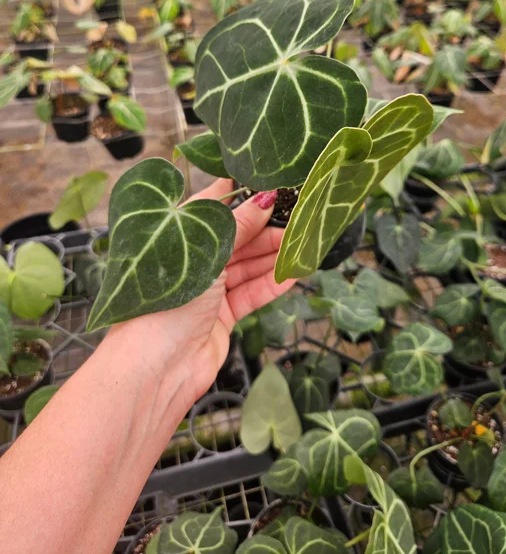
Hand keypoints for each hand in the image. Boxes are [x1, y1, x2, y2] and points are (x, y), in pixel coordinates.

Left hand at [109, 178, 295, 411]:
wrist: (155, 368)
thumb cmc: (168, 300)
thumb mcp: (206, 254)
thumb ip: (238, 227)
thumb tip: (265, 198)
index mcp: (175, 237)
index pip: (212, 208)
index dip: (240, 196)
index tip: (271, 185)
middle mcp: (191, 262)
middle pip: (235, 239)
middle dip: (265, 229)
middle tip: (298, 219)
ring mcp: (207, 291)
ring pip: (246, 267)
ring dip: (273, 256)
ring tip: (302, 246)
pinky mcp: (221, 318)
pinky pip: (250, 295)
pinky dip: (270, 285)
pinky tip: (292, 275)